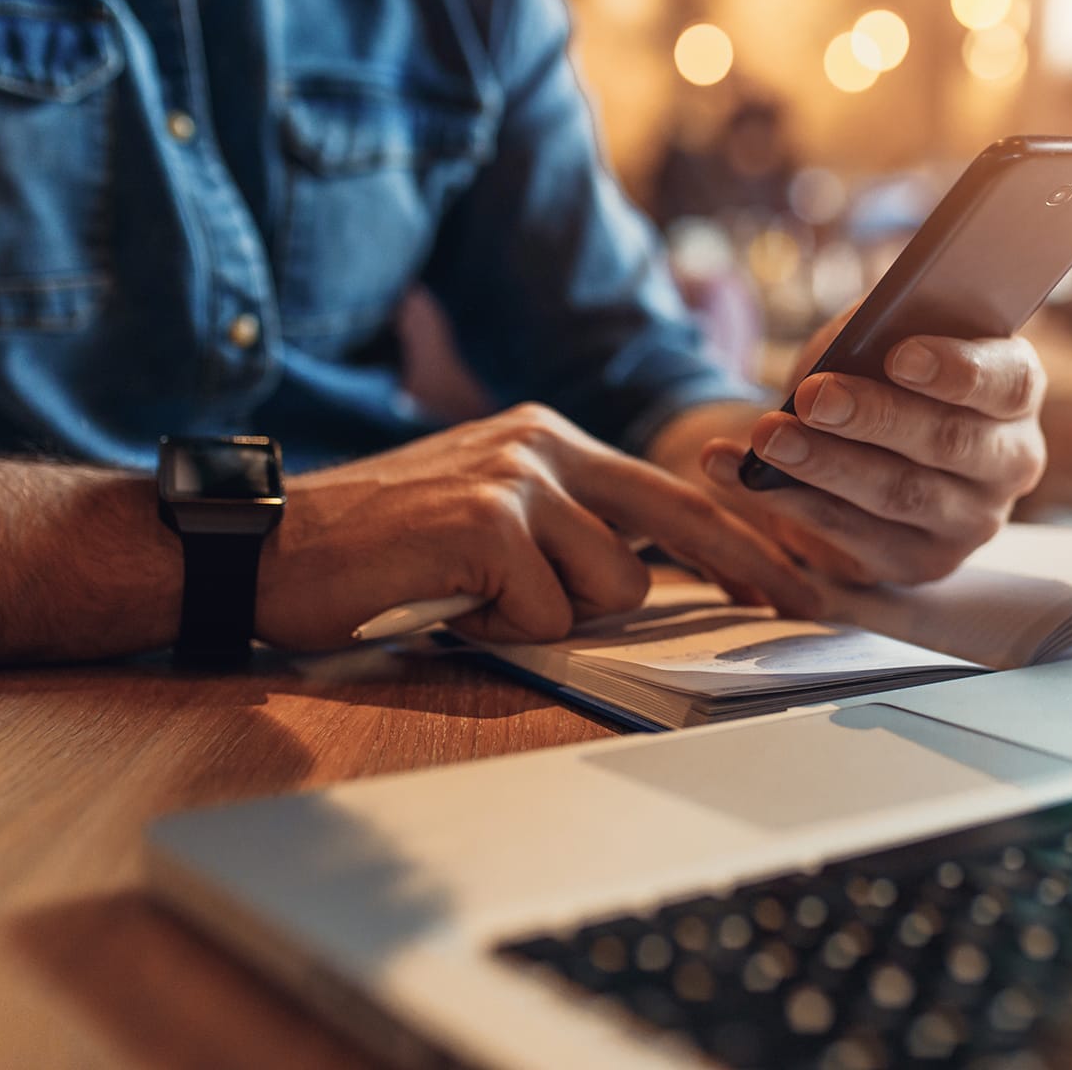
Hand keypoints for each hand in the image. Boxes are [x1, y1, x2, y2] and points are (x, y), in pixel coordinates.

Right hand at [259, 403, 820, 648]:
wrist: (266, 546)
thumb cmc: (375, 551)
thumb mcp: (484, 518)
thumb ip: (560, 527)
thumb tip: (643, 576)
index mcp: (547, 440)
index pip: (671, 490)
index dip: (744, 535)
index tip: (800, 573)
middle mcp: (542, 445)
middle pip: (680, 518)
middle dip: (750, 568)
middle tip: (806, 607)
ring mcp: (516, 479)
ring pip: (612, 586)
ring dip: (556, 616)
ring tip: (481, 601)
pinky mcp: (486, 523)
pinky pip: (546, 614)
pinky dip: (502, 630)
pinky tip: (448, 605)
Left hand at [695, 314, 1047, 585]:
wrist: (865, 443)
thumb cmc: (882, 372)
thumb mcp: (884, 337)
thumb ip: (880, 330)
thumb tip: (850, 342)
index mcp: (1017, 392)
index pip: (1007, 382)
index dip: (957, 370)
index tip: (899, 355)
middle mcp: (1010, 461)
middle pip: (948, 441)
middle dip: (875, 418)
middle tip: (813, 397)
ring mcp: (972, 521)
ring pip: (900, 493)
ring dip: (826, 464)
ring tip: (768, 437)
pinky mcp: (923, 562)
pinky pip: (856, 537)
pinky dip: (793, 504)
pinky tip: (745, 475)